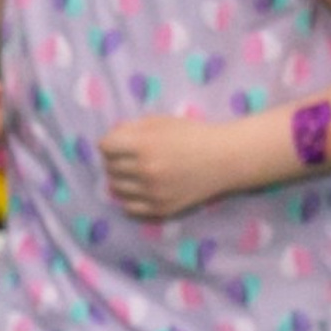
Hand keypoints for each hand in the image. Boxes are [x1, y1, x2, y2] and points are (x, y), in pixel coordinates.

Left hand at [99, 113, 237, 220]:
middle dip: (116, 160)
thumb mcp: (160, 122)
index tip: (120, 143)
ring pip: (116, 188)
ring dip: (121, 179)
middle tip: (130, 157)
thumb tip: (107, 143)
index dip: (111, 143)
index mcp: (144, 144)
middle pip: (109, 167)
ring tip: (136, 172)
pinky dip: (130, 198)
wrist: (225, 159)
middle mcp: (145, 170)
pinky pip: (129, 207)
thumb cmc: (192, 135)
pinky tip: (141, 189)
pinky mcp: (161, 208)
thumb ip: (130, 129)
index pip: (105, 147)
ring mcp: (153, 192)